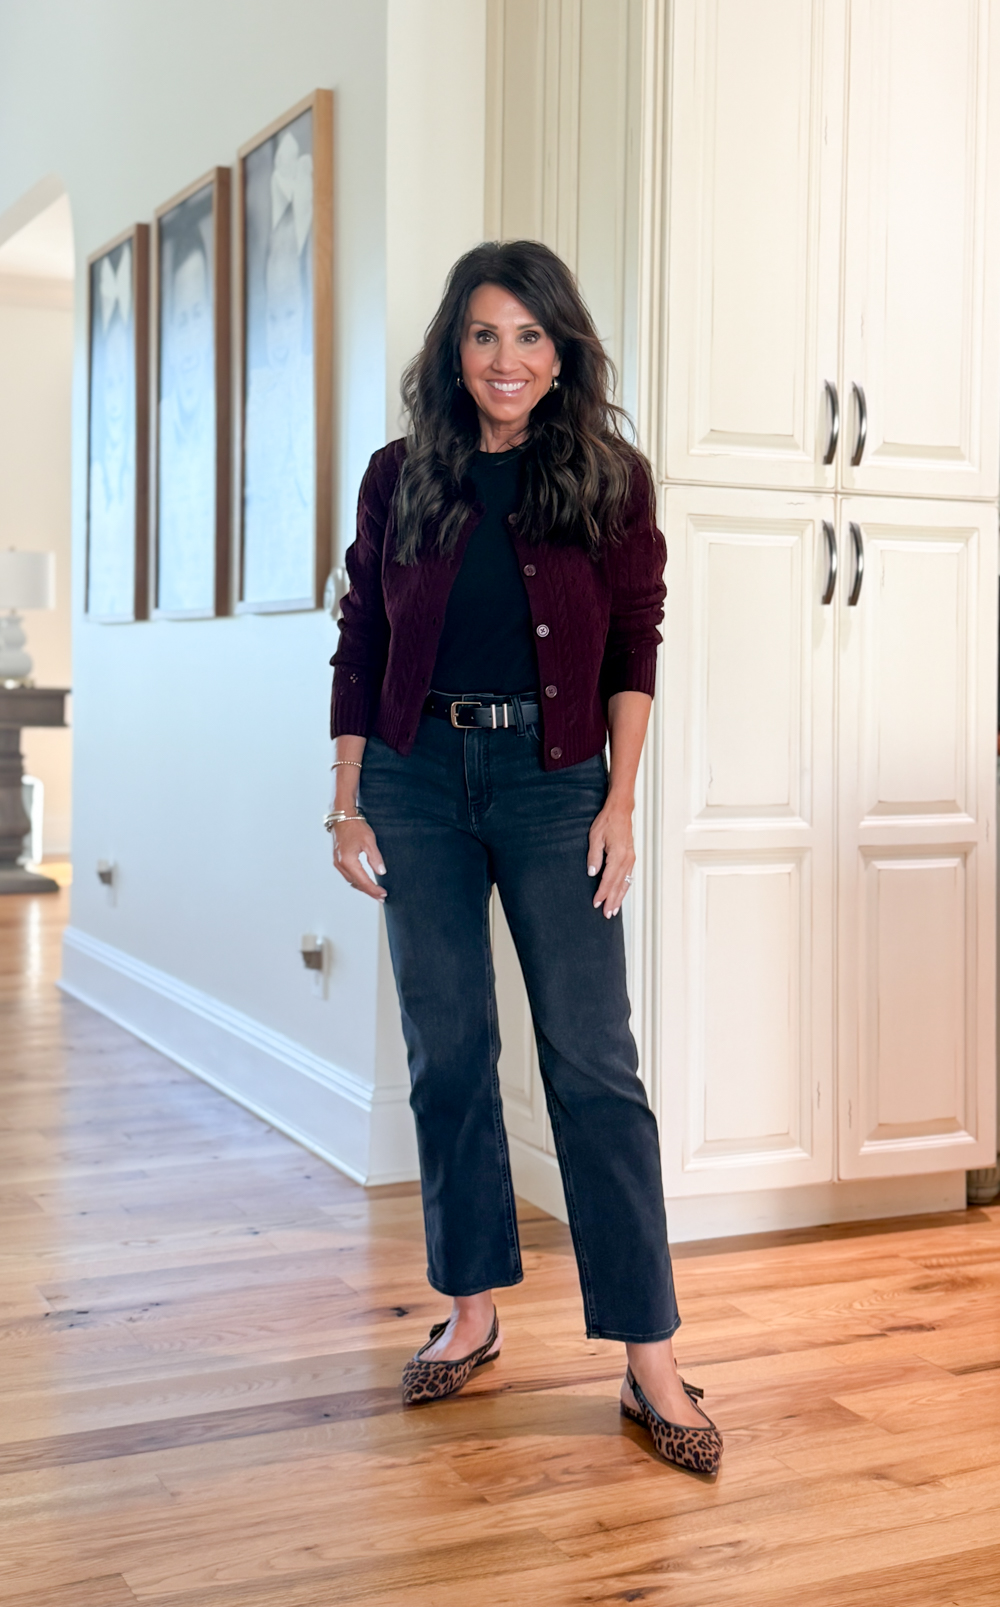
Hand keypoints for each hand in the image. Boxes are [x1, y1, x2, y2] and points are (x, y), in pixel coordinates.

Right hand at [332, 819, 386, 901]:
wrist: (342, 816)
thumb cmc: (354, 826)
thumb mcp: (369, 841)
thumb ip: (375, 858)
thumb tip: (381, 872)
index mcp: (348, 861)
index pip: (363, 881)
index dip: (374, 889)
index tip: (383, 894)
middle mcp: (341, 864)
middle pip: (356, 884)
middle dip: (369, 891)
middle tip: (381, 896)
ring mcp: (338, 862)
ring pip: (351, 881)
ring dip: (363, 887)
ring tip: (374, 892)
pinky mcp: (338, 859)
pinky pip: (348, 875)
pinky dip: (357, 880)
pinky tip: (364, 881)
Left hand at [587, 795, 634, 917]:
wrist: (620, 811)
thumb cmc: (607, 821)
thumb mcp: (595, 837)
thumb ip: (594, 856)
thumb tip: (592, 873)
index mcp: (618, 855)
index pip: (608, 880)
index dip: (602, 893)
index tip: (596, 903)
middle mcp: (627, 859)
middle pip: (618, 885)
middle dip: (612, 901)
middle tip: (607, 914)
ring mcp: (630, 859)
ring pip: (625, 883)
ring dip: (619, 898)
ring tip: (614, 910)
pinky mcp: (631, 858)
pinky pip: (628, 877)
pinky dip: (624, 888)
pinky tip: (621, 895)